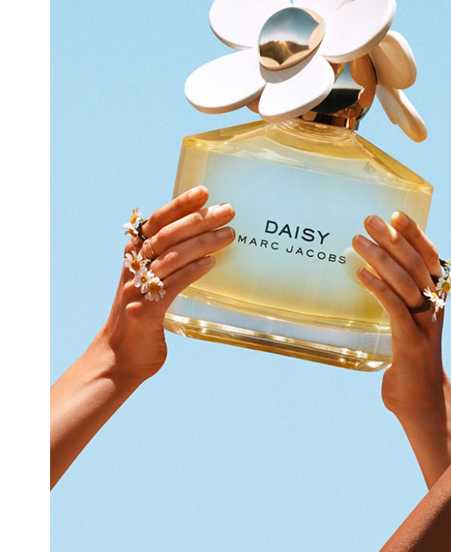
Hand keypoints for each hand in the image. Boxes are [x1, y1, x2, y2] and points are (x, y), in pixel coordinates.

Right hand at [100, 187, 235, 381]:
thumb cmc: (143, 317)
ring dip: (203, 242)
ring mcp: (137, 289)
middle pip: (167, 235)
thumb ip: (170, 262)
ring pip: (172, 257)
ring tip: (229, 234)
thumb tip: (205, 239)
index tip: (204, 191)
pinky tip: (211, 263)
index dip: (179, 205)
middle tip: (228, 211)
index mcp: (133, 257)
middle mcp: (133, 269)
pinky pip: (172, 285)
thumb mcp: (152, 283)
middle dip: (199, 219)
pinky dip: (192, 271)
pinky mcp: (145, 312)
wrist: (119, 359)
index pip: (156, 221)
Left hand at [353, 212, 447, 422]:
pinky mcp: (410, 341)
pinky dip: (379, 288)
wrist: (423, 404)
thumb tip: (369, 278)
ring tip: (358, 241)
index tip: (396, 214)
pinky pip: (395, 308)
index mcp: (436, 299)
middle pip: (417, 263)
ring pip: (406, 282)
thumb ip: (396, 302)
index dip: (415, 234)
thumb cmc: (408, 361)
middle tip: (370, 220)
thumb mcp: (406, 324)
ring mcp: (424, 324)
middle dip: (393, 238)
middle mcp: (434, 307)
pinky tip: (361, 274)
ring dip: (381, 258)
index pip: (430, 258)